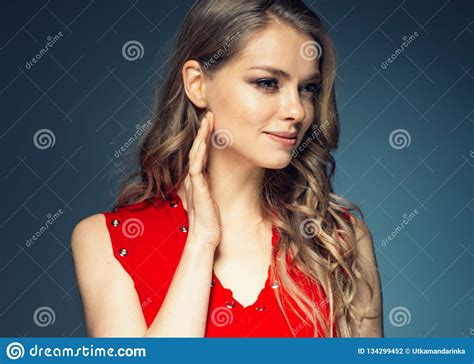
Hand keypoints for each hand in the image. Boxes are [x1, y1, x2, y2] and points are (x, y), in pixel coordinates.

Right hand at [183, 111, 221, 248]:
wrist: (205, 235)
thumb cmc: (210, 219)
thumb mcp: (213, 197)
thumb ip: (214, 185)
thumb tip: (223, 177)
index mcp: (198, 178)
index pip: (200, 152)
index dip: (205, 136)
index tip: (212, 122)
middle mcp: (194, 177)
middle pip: (196, 148)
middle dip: (203, 130)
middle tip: (209, 113)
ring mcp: (194, 182)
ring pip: (195, 153)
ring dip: (201, 136)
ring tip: (207, 121)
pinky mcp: (197, 189)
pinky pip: (196, 168)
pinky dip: (199, 154)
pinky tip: (203, 142)